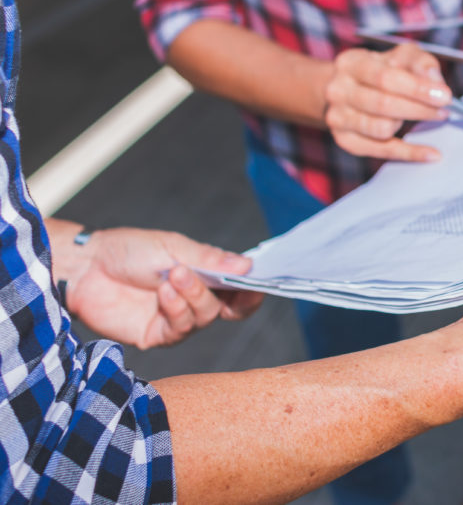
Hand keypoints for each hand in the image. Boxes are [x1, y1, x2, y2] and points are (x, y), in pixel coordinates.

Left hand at [60, 228, 260, 348]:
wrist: (86, 268)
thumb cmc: (129, 250)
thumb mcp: (174, 247)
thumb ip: (210, 260)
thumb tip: (248, 266)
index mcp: (204, 276)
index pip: (239, 291)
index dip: (252, 292)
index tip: (257, 286)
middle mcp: (194, 300)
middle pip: (228, 308)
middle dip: (218, 292)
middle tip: (197, 273)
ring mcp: (177, 319)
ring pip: (205, 317)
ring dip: (192, 296)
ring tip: (171, 276)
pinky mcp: (157, 334)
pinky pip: (180, 329)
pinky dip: (176, 310)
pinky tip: (163, 293)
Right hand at [325, 43, 451, 161]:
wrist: (345, 89)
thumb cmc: (378, 70)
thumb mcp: (398, 56)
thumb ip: (419, 62)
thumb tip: (434, 79)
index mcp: (351, 63)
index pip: (386, 77)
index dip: (417, 88)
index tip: (444, 96)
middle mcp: (339, 90)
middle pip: (383, 104)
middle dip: (420, 109)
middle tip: (443, 110)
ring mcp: (339, 118)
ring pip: (382, 129)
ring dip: (409, 124)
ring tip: (425, 115)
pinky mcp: (346, 140)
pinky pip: (382, 151)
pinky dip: (410, 153)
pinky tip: (430, 153)